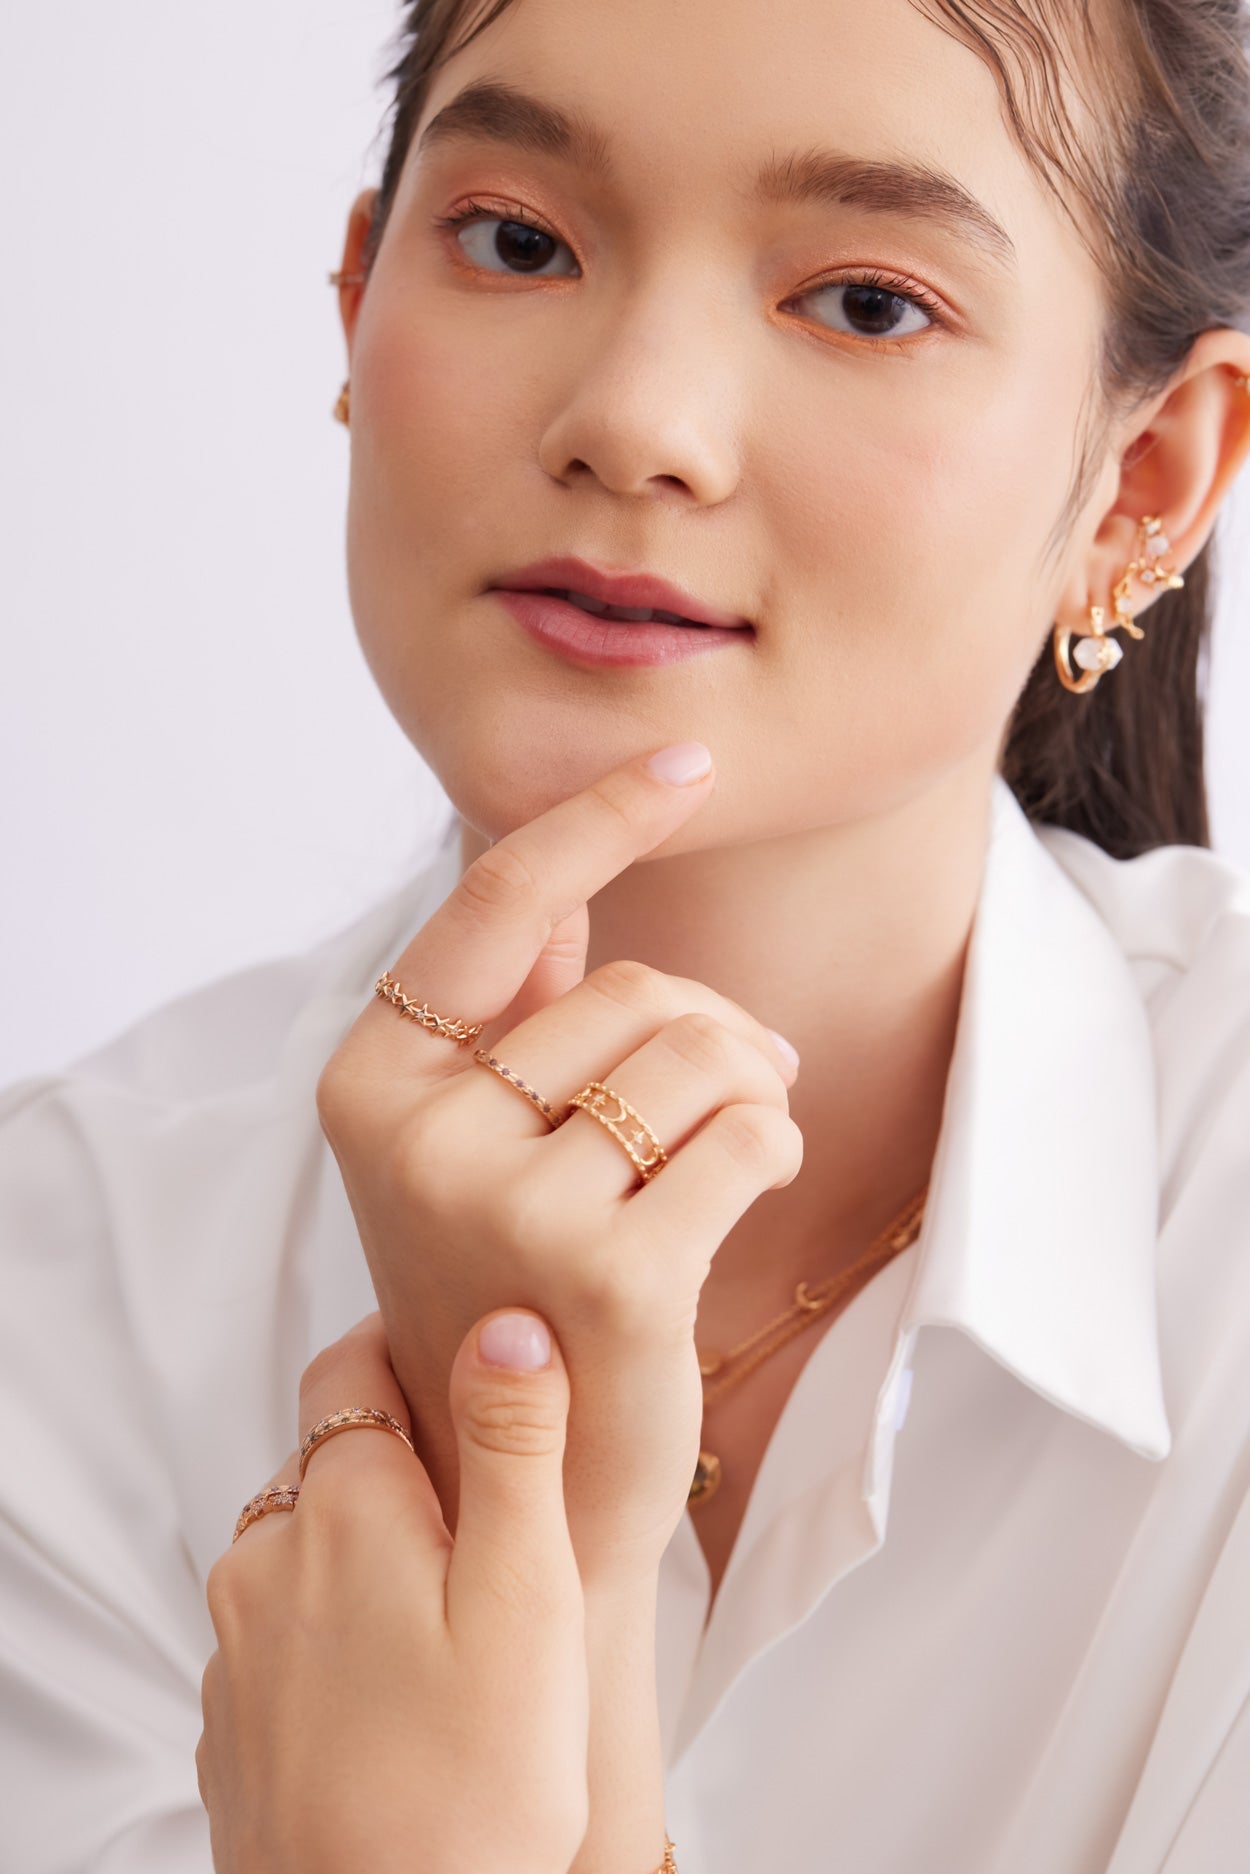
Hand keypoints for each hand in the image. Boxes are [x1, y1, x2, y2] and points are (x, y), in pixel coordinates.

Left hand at [197, 1309, 590, 1873]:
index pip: (349, 1367)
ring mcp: (235, 1651)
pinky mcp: (231, 1725)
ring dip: (365, 1550)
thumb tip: (505, 1319)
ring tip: (456, 1610)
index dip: (408, 1349)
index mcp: (340, 1511)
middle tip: (492, 1511)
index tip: (471, 1368)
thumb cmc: (476, 1787)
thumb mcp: (526, 1596)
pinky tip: (402, 1690)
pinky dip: (333, 1632)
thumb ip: (513, 1445)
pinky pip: (280, 1636)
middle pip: (328, 1460)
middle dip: (400, 1461)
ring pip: (301, 1549)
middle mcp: (263, 1562)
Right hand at [315, 745, 802, 1587]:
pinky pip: (750, 1132)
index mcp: (371, 1081)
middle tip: (731, 1088)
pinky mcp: (615, 1275)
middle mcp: (419, 1136)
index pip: (494, 900)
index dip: (599, 819)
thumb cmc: (506, 1280)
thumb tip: (562, 884)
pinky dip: (775, 1145)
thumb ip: (507, 1015)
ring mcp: (508, 1207)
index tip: (689, 760)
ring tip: (736, 1141)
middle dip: (710, 1028)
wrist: (514, 1473)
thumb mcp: (473, 1139)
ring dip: (752, 1085)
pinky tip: (746, 1188)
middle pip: (631, 988)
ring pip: (698, 1051)